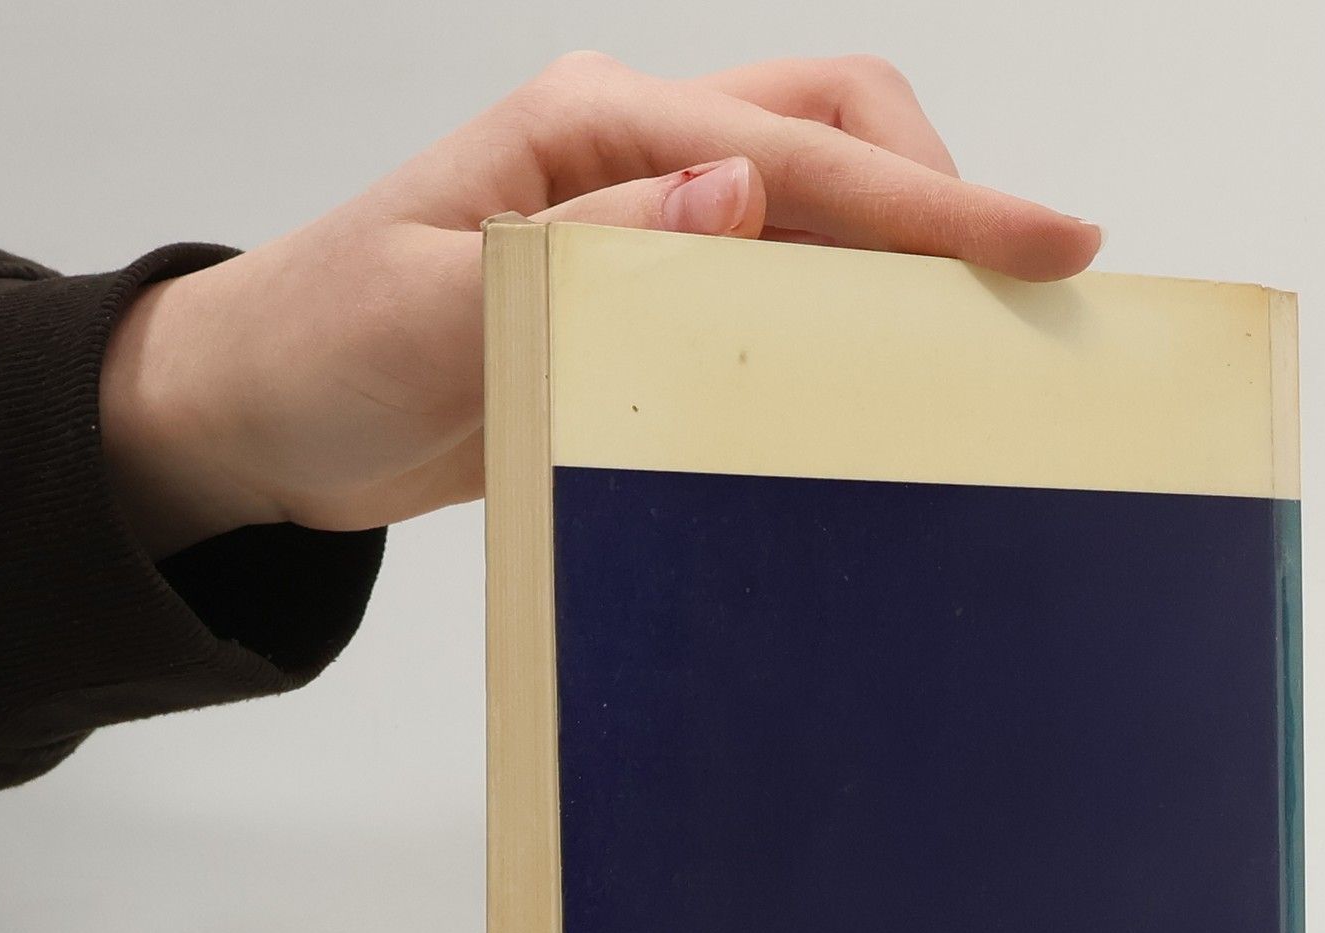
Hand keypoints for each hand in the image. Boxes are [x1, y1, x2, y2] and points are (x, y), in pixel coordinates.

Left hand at [100, 53, 1101, 555]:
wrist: (269, 415)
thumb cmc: (328, 351)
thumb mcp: (441, 304)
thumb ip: (592, 244)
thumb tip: (741, 191)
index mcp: (592, 126)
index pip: (803, 150)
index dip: (938, 204)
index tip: (1054, 243)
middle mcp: (637, 149)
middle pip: (840, 124)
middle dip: (945, 197)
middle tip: (1024, 299)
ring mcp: (648, 213)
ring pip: (826, 194)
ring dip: (906, 251)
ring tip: (976, 339)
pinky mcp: (648, 284)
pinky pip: (783, 274)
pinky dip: (848, 304)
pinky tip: (876, 365)